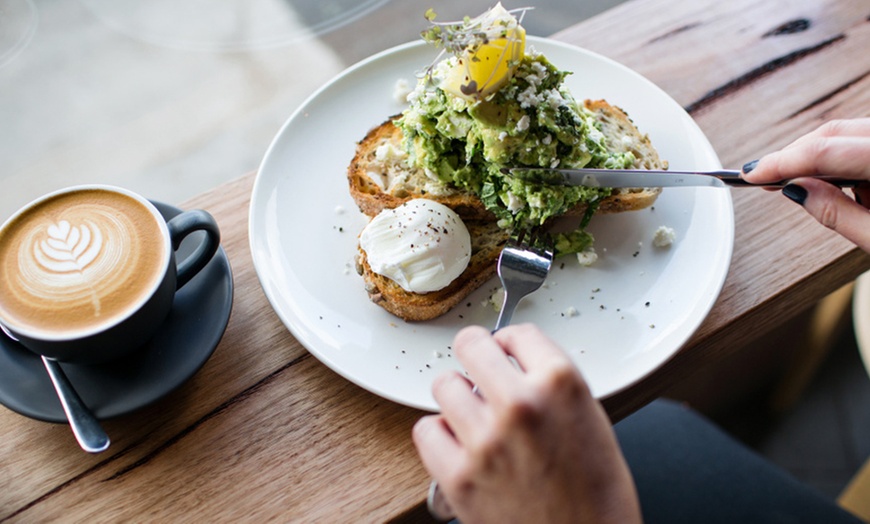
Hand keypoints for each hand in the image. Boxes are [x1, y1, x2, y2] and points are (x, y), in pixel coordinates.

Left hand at [413, 324, 640, 523]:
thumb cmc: (597, 494)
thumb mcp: (590, 419)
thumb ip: (551, 384)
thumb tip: (515, 363)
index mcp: (561, 384)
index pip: (518, 332)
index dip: (509, 342)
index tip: (505, 351)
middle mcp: (521, 404)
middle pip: (470, 345)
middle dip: (476, 356)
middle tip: (478, 369)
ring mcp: (485, 440)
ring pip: (444, 385)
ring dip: (457, 397)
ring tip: (473, 415)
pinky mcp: (458, 476)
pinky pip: (426, 429)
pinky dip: (439, 435)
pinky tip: (460, 444)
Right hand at [741, 118, 869, 251]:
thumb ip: (838, 214)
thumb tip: (797, 191)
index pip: (824, 152)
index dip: (780, 163)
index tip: (751, 174)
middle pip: (833, 133)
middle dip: (792, 153)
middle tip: (763, 175)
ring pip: (845, 132)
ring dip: (816, 154)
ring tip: (796, 181)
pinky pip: (861, 139)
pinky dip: (840, 155)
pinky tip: (831, 177)